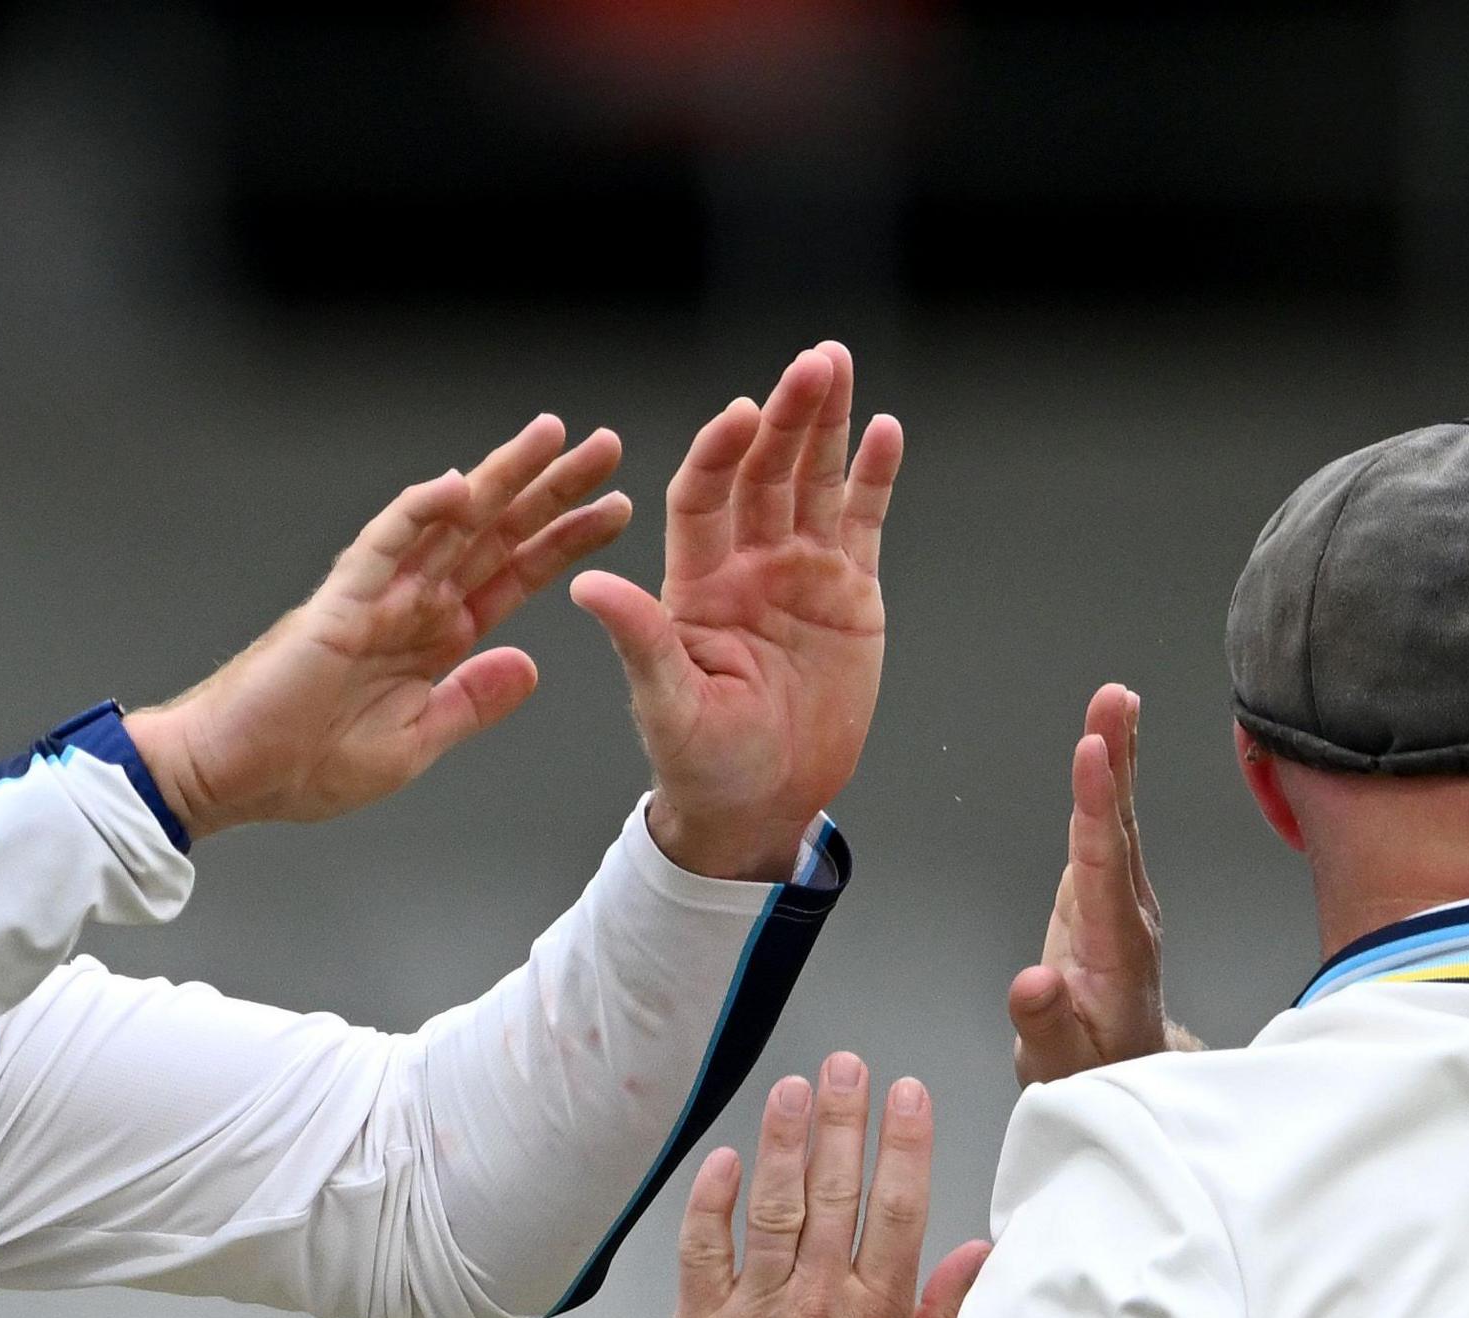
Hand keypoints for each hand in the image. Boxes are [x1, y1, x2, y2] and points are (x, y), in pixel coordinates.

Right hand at [123, 415, 630, 840]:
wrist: (234, 778)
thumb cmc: (305, 765)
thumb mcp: (415, 743)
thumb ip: (472, 702)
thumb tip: (530, 667)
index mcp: (436, 638)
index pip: (514, 574)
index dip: (565, 540)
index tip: (612, 510)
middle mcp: (413, 604)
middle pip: (495, 532)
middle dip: (550, 489)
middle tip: (603, 447)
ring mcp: (377, 596)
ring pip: (449, 522)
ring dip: (499, 478)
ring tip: (549, 438)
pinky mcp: (339, 603)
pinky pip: (383, 545)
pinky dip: (418, 512)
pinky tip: (457, 484)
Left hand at [573, 343, 898, 882]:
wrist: (763, 802)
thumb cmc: (703, 762)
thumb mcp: (667, 705)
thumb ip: (638, 639)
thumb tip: (585, 590)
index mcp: (697, 584)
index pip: (704, 497)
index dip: (720, 453)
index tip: (739, 414)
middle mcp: (747, 564)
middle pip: (765, 473)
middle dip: (787, 417)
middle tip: (812, 364)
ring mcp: (800, 573)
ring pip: (813, 482)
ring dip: (826, 425)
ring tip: (837, 368)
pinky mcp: (850, 592)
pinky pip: (862, 521)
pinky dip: (873, 477)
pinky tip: (882, 430)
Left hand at [668, 1052, 991, 1317]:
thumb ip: (947, 1313)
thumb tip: (980, 1252)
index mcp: (877, 1313)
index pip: (898, 1208)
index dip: (904, 1144)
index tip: (905, 1092)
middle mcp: (819, 1302)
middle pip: (834, 1191)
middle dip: (842, 1119)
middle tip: (846, 1065)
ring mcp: (758, 1310)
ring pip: (773, 1208)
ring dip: (783, 1141)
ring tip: (793, 1088)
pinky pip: (705, 1249)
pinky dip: (713, 1202)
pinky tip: (726, 1159)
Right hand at [1007, 684, 1178, 1081]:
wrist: (1120, 1074)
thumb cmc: (1089, 1070)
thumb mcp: (1056, 1065)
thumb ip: (1045, 1023)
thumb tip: (1033, 982)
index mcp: (1115, 949)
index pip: (1103, 866)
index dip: (1096, 807)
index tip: (1092, 754)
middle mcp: (1127, 915)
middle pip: (1120, 826)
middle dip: (1115, 759)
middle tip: (1113, 700)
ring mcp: (1122, 900)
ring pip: (1119, 819)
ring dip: (1116, 756)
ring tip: (1114, 700)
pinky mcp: (1108, 893)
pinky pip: (1111, 827)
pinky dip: (1111, 780)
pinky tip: (1109, 745)